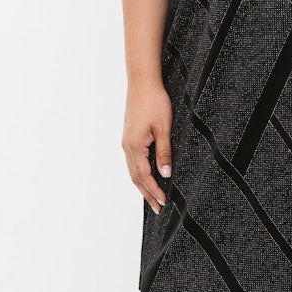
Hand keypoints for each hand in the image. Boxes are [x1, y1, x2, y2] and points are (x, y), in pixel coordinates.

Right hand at [122, 79, 172, 214]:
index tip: (163, 203)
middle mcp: (127, 147)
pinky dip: (139, 173)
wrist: (142, 83)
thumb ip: (164, 152)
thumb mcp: (164, 128)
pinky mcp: (129, 136)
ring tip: (152, 197)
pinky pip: (133, 161)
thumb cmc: (154, 102)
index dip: (154, 191)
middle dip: (147, 194)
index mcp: (135, 147)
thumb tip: (165, 174)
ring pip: (133, 170)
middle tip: (158, 208)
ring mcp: (126, 142)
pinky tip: (146, 175)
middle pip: (136, 178)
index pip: (144, 177)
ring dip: (142, 185)